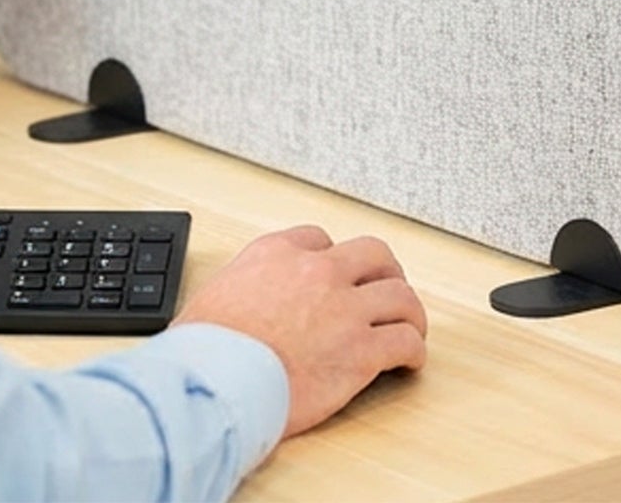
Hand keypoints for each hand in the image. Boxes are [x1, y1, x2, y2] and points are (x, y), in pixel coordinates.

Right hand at [174, 224, 427, 436]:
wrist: (215, 380)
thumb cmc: (207, 349)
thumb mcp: (215, 294)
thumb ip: (242, 289)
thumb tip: (237, 309)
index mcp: (277, 253)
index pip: (320, 240)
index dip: (333, 260)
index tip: (337, 278)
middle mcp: (317, 272)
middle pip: (374, 254)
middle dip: (386, 271)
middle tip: (388, 289)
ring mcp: (344, 309)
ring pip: (400, 295)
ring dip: (409, 311)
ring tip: (409, 326)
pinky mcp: (361, 351)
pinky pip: (404, 341)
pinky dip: (413, 350)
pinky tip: (409, 361)